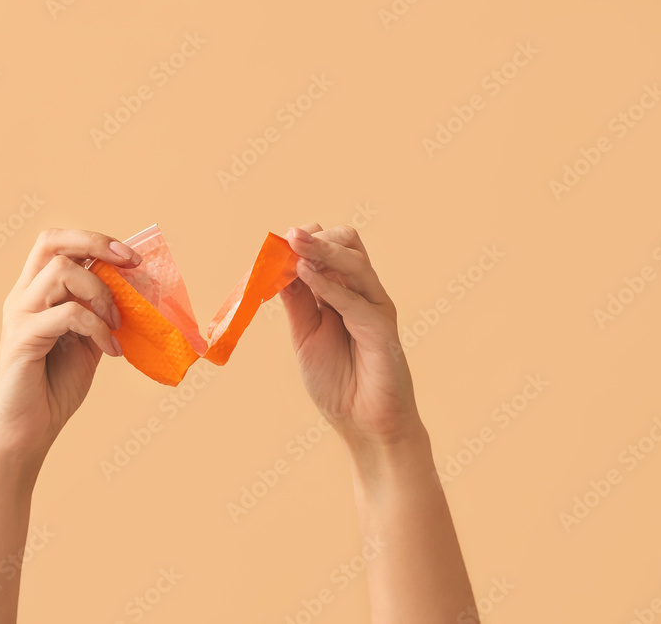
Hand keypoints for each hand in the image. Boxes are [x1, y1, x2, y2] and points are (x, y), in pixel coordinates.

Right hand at [0, 229, 140, 476]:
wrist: (26, 431)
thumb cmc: (53, 388)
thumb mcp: (87, 343)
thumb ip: (100, 314)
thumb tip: (135, 290)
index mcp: (36, 293)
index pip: (58, 244)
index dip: (95, 240)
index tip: (131, 257)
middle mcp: (23, 296)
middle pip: (53, 242)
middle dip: (96, 243)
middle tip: (130, 264)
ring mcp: (20, 315)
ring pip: (62, 272)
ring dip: (100, 293)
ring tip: (115, 324)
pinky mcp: (22, 338)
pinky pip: (67, 313)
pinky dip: (97, 327)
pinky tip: (109, 350)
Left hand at [280, 224, 424, 453]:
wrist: (363, 424)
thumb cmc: (337, 383)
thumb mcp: (306, 336)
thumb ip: (298, 302)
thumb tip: (280, 268)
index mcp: (342, 294)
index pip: (329, 252)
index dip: (305, 243)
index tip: (278, 242)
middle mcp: (361, 294)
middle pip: (348, 246)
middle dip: (318, 238)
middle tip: (290, 236)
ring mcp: (374, 307)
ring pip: (355, 262)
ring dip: (322, 250)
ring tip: (295, 242)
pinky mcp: (382, 328)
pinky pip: (355, 300)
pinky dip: (329, 285)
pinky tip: (306, 275)